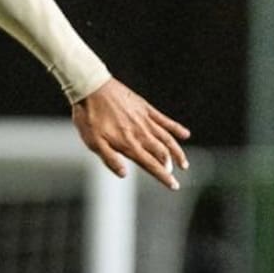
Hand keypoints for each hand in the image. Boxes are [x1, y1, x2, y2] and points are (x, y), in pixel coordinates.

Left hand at [71, 77, 190, 189]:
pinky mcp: (144, 107)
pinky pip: (164, 119)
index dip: (164, 177)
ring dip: (177, 151)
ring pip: (167, 139)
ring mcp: (144, 119)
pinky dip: (176, 128)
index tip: (174, 185)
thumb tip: (124, 174)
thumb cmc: (88, 115)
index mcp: (128, 144)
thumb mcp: (92, 141)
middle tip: (174, 173)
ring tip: (183, 162)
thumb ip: (109, 159)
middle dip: (170, 165)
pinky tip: (185, 134)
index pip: (151, 165)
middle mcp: (140, 133)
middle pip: (162, 153)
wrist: (90, 86)